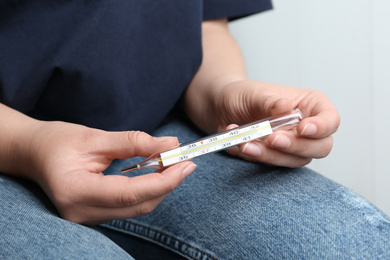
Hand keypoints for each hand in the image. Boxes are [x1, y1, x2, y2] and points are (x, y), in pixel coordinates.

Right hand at [22, 121, 195, 224]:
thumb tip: (170, 144)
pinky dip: (147, 190)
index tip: (185, 164)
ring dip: (160, 187)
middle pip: (138, 206)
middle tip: (185, 161)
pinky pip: (129, 207)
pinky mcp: (95, 215)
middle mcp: (81, 213)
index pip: (130, 194)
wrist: (36, 154)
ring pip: (137, 208)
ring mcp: (87, 218)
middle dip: (168, 184)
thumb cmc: (58, 142)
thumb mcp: (94, 137)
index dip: (163, 180)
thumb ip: (133, 142)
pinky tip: (156, 172)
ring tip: (173, 163)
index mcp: (76, 192)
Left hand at [212, 80, 339, 166]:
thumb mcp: (256, 93)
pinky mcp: (276, 158)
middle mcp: (306, 129)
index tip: (303, 128)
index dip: (322, 127)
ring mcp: (293, 146)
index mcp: (311, 106)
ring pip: (295, 160)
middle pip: (321, 147)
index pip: (331, 120)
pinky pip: (273, 163)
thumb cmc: (246, 96)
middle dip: (298, 146)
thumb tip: (285, 107)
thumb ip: (271, 101)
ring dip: (272, 154)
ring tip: (249, 143)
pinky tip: (243, 145)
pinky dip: (258, 156)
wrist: (224, 108)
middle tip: (274, 138)